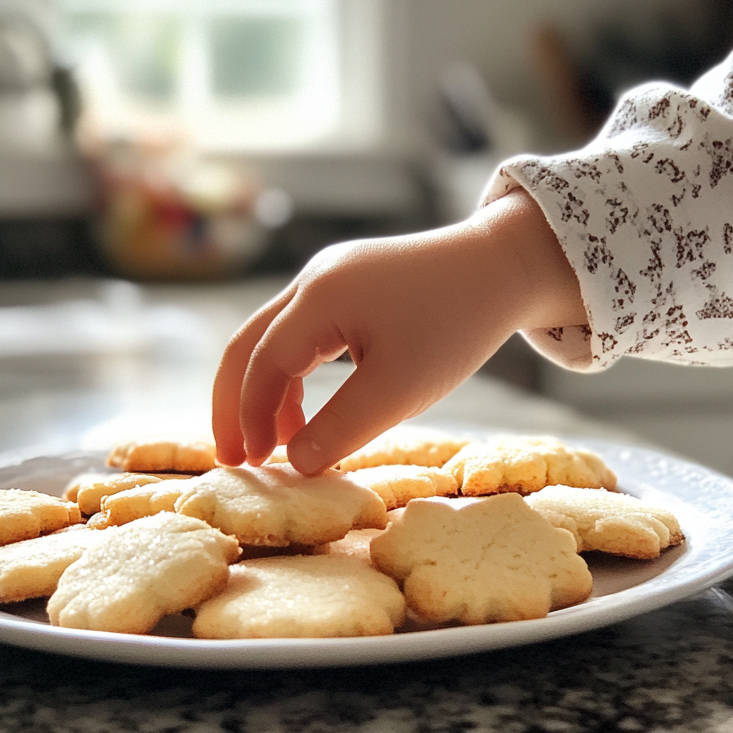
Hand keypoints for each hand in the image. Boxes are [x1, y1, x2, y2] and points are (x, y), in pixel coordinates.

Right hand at [212, 190, 586, 474]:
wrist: (500, 267)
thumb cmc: (456, 326)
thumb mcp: (401, 388)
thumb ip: (342, 427)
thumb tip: (295, 462)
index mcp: (319, 297)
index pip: (262, 363)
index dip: (251, 417)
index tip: (255, 465)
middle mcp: (313, 279)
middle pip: (247, 343)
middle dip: (233, 403)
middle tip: (232, 457)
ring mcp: (328, 276)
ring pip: (271, 337)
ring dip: (263, 390)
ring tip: (273, 444)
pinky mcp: (347, 283)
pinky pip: (299, 330)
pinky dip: (292, 373)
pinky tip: (306, 410)